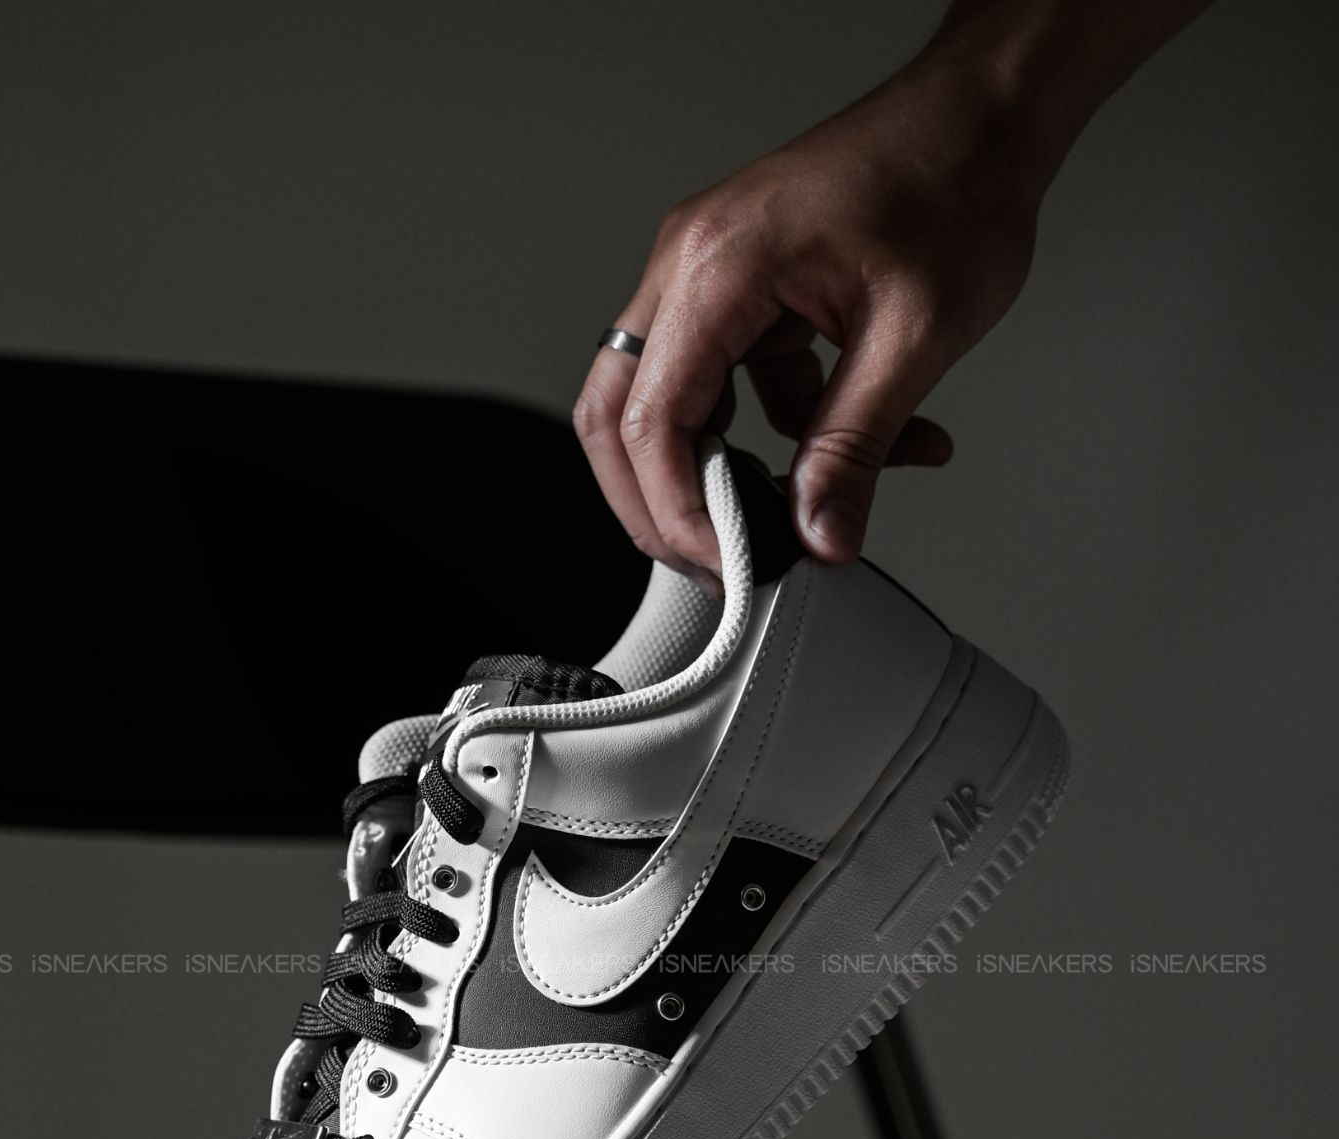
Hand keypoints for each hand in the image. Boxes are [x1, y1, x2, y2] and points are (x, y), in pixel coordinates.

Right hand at [573, 58, 1050, 580]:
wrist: (984, 113)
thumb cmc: (953, 182)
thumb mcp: (914, 336)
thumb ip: (855, 447)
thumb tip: (821, 534)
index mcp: (719, 266)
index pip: (654, 419)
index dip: (680, 510)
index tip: (732, 562)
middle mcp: (691, 263)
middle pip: (618, 413)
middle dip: (658, 503)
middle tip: (718, 560)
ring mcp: (707, 273)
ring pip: (662, 402)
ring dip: (713, 472)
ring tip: (778, 517)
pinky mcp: (739, 288)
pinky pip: (726, 383)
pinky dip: (773, 432)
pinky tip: (842, 447)